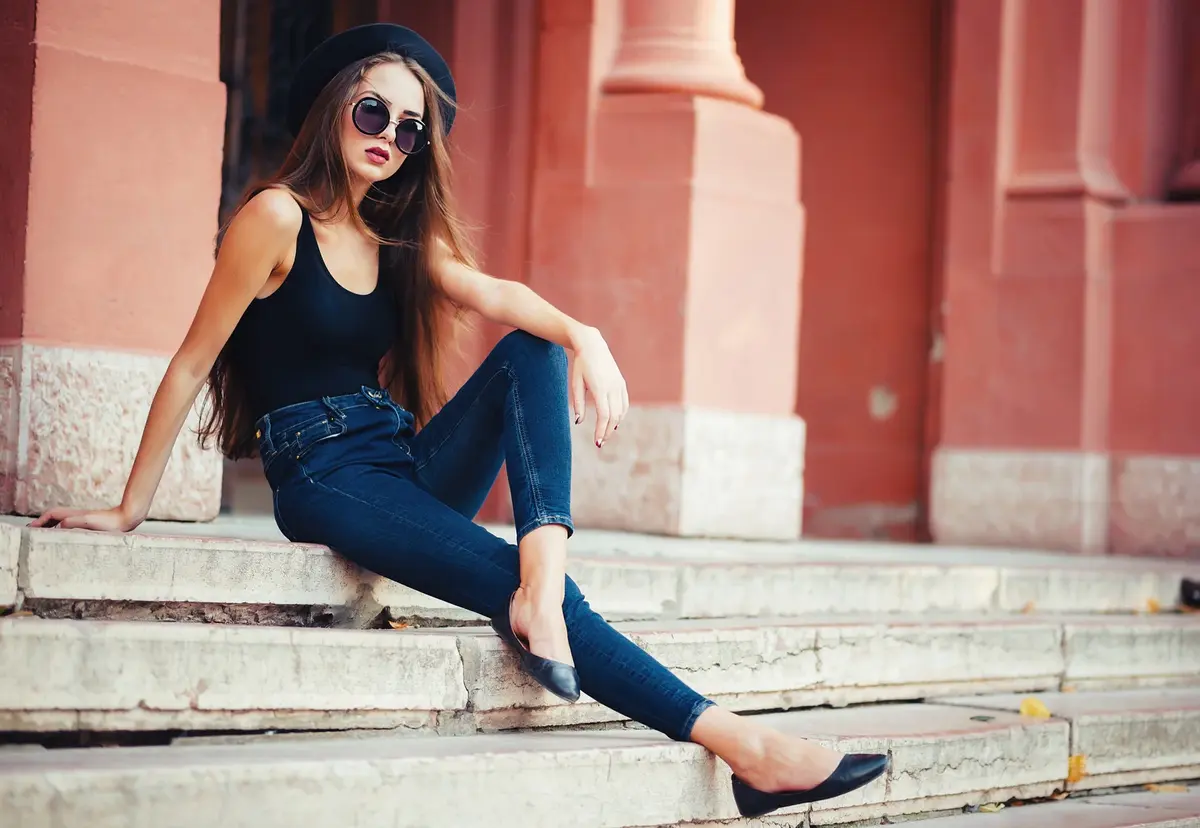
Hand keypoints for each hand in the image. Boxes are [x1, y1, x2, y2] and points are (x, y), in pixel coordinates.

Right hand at [29, 505, 140, 532]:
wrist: (126, 519)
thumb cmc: (109, 522)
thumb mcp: (89, 522)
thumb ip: (73, 522)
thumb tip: (58, 525)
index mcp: (74, 515)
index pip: (52, 514)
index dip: (40, 520)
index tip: (30, 527)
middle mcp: (77, 516)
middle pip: (54, 517)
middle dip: (42, 522)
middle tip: (31, 530)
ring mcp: (83, 520)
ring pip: (62, 521)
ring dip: (51, 525)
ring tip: (42, 534)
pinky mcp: (90, 525)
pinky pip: (70, 526)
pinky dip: (62, 530)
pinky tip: (64, 537)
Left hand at [570, 327, 628, 446]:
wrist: (593, 346)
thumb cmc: (580, 365)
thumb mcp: (575, 383)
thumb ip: (577, 403)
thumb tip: (579, 422)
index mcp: (600, 388)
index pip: (604, 415)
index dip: (601, 430)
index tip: (597, 442)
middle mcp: (612, 387)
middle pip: (614, 417)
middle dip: (607, 432)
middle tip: (600, 443)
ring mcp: (619, 385)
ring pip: (621, 411)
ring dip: (614, 425)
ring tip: (605, 434)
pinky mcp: (622, 383)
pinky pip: (624, 404)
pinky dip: (621, 415)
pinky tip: (614, 423)